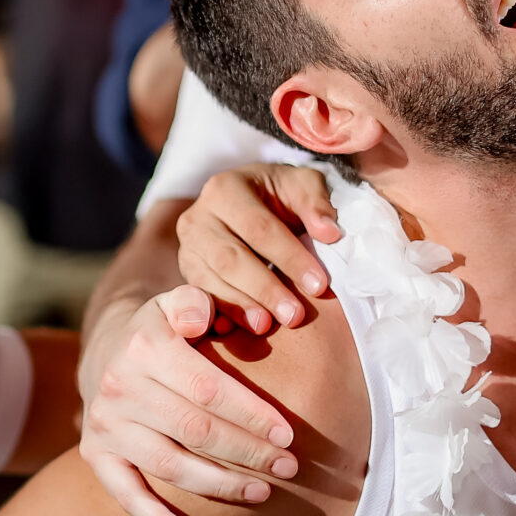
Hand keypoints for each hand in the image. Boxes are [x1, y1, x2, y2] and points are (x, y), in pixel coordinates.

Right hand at [82, 285, 298, 515]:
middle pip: (194, 431)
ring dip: (220, 485)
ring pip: (170, 466)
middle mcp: (118, 387)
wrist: (110, 354)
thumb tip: (202, 318)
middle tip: (289, 467)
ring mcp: (104, 425)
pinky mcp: (96, 457)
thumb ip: (196, 302)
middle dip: (248, 453)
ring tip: (262, 493)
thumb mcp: (179, 303)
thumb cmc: (168, 332)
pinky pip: (127, 496)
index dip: (252, 415)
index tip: (288, 435)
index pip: (208, 389)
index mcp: (144, 347)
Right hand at [174, 164, 340, 333]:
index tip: (319, 284)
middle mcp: (197, 217)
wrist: (251, 202)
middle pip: (230, 259)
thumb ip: (316, 204)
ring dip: (241, 307)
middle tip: (294, 316)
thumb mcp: (302, 185)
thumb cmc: (280, 195)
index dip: (289, 258)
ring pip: (211, 281)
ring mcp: (187, 248)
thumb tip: (329, 233)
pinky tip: (237, 331)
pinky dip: (219, 315)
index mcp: (225, 188)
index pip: (259, 228)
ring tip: (267, 326)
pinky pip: (200, 297)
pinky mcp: (187, 273)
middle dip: (264, 289)